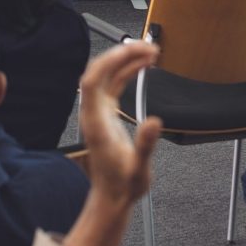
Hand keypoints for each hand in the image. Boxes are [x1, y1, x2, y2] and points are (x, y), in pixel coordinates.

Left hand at [78, 42, 162, 205]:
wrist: (112, 198)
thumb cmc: (123, 186)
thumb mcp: (138, 169)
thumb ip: (145, 146)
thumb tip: (154, 121)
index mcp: (95, 123)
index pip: (91, 82)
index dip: (108, 62)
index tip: (129, 50)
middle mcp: (93, 114)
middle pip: (99, 72)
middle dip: (121, 54)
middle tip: (148, 46)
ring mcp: (99, 112)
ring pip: (107, 76)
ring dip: (127, 61)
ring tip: (151, 52)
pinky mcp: (106, 114)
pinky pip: (114, 85)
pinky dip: (128, 72)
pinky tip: (143, 66)